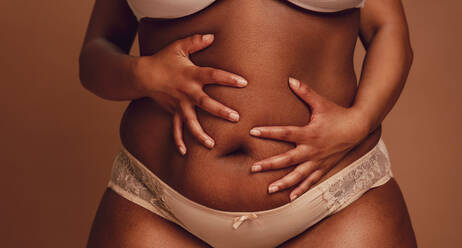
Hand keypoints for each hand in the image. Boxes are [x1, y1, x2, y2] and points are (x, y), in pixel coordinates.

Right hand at [133, 33, 247, 154]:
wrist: (143, 75)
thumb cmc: (163, 59)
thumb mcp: (179, 47)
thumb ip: (196, 41)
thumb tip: (213, 36)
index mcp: (192, 75)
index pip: (213, 76)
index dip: (228, 78)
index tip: (243, 82)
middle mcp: (187, 92)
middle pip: (206, 103)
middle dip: (220, 111)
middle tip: (236, 118)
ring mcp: (179, 105)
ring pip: (191, 122)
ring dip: (201, 134)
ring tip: (212, 145)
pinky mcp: (173, 112)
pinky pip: (175, 129)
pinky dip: (178, 141)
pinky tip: (184, 152)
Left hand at [249, 77, 370, 200]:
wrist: (358, 128)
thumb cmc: (337, 114)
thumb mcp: (321, 102)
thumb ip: (305, 92)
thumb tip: (290, 79)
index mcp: (309, 133)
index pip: (285, 133)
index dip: (268, 132)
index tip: (252, 132)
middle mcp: (311, 150)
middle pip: (287, 159)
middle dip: (270, 164)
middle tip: (253, 168)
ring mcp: (317, 161)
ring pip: (298, 175)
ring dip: (283, 183)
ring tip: (269, 189)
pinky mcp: (323, 168)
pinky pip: (310, 181)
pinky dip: (301, 190)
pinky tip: (290, 198)